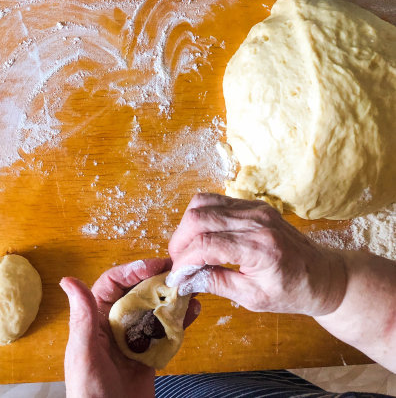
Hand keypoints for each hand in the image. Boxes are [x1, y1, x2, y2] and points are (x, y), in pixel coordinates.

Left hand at [60, 259, 200, 397]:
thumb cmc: (89, 395)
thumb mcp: (84, 353)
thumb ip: (82, 317)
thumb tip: (69, 280)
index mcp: (94, 321)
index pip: (112, 284)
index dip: (133, 271)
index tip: (155, 265)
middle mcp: (113, 327)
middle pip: (136, 293)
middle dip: (157, 281)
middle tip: (179, 273)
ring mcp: (133, 341)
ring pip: (153, 310)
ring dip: (171, 298)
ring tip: (190, 289)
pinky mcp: (149, 356)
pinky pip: (165, 332)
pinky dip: (179, 320)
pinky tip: (192, 311)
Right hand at [167, 193, 346, 316]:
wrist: (324, 275)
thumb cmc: (294, 291)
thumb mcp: (253, 298)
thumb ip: (216, 283)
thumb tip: (185, 278)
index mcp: (260, 247)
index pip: (206, 244)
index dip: (184, 260)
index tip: (175, 275)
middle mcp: (256, 221)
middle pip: (199, 217)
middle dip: (180, 241)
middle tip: (177, 262)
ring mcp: (255, 208)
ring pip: (202, 203)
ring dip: (187, 226)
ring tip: (187, 249)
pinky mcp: (254, 205)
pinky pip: (215, 201)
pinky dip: (200, 217)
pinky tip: (201, 237)